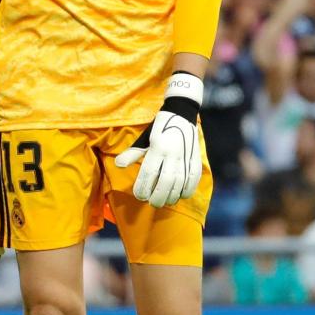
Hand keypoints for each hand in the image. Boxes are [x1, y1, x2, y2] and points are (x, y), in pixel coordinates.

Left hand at [114, 73, 203, 207]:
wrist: (182, 112)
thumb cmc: (160, 127)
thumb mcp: (145, 138)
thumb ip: (133, 153)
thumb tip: (118, 164)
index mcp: (158, 147)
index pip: (149, 173)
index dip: (143, 188)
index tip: (139, 196)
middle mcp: (173, 153)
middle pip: (166, 182)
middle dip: (158, 197)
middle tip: (152, 202)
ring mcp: (186, 157)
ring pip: (180, 184)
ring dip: (171, 197)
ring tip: (164, 200)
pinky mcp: (196, 159)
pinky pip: (193, 180)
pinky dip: (186, 191)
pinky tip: (179, 195)